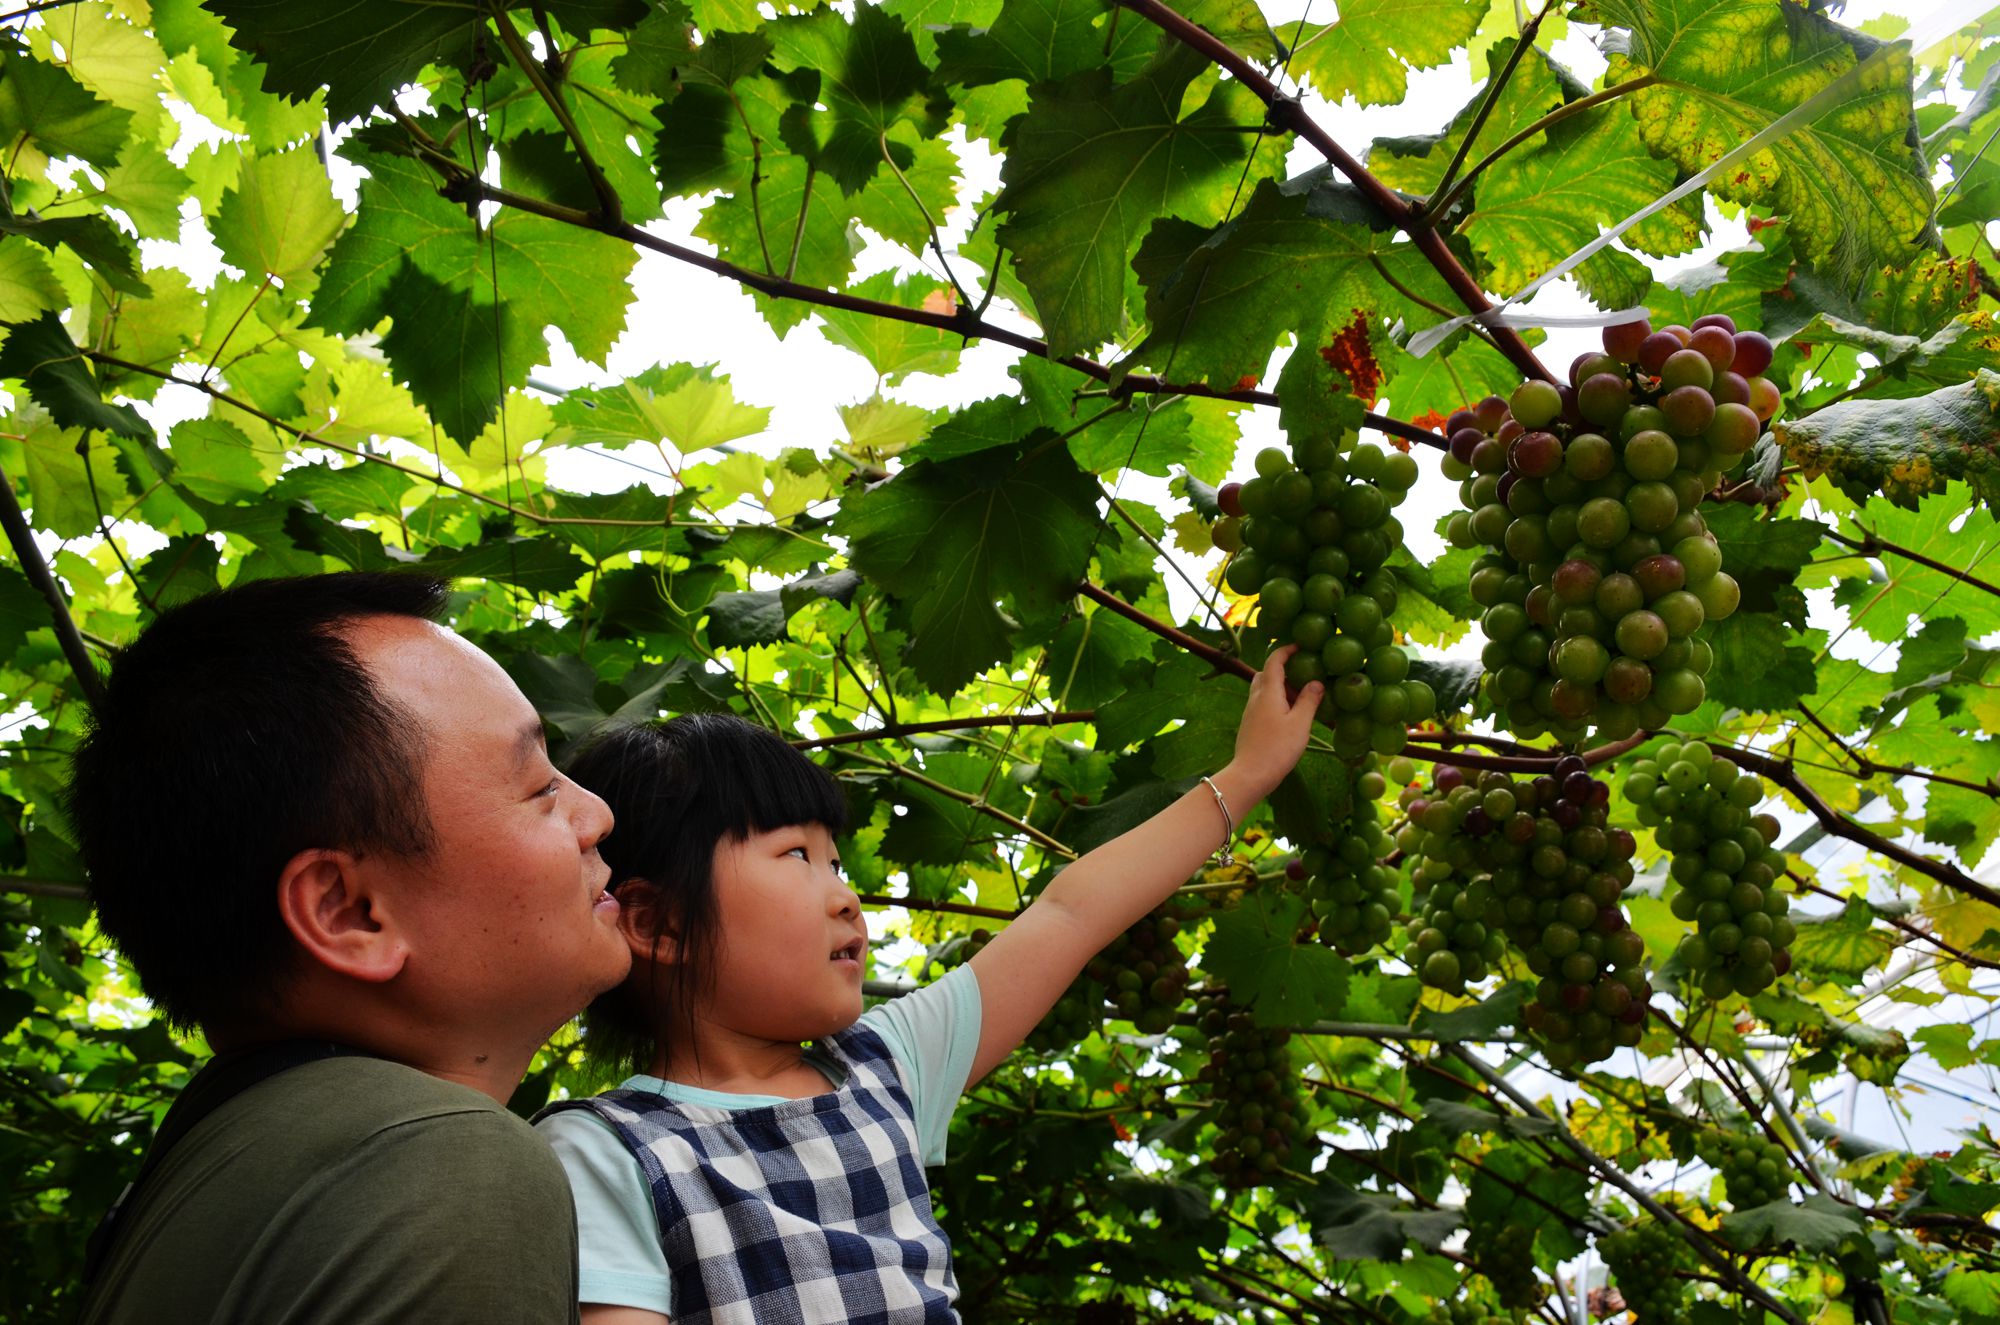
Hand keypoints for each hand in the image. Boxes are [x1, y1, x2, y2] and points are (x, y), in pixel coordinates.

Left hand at [1220, 646, 1321, 803]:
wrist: (1250, 774)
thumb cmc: (1277, 748)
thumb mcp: (1300, 723)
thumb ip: (1309, 700)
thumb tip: (1316, 683)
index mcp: (1268, 692)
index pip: (1274, 661)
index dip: (1286, 650)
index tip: (1300, 646)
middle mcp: (1256, 698)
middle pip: (1266, 673)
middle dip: (1284, 670)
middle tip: (1304, 676)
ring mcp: (1250, 712)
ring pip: (1264, 690)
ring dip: (1280, 687)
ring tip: (1300, 698)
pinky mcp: (1250, 725)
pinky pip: (1263, 704)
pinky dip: (1276, 701)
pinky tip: (1289, 716)